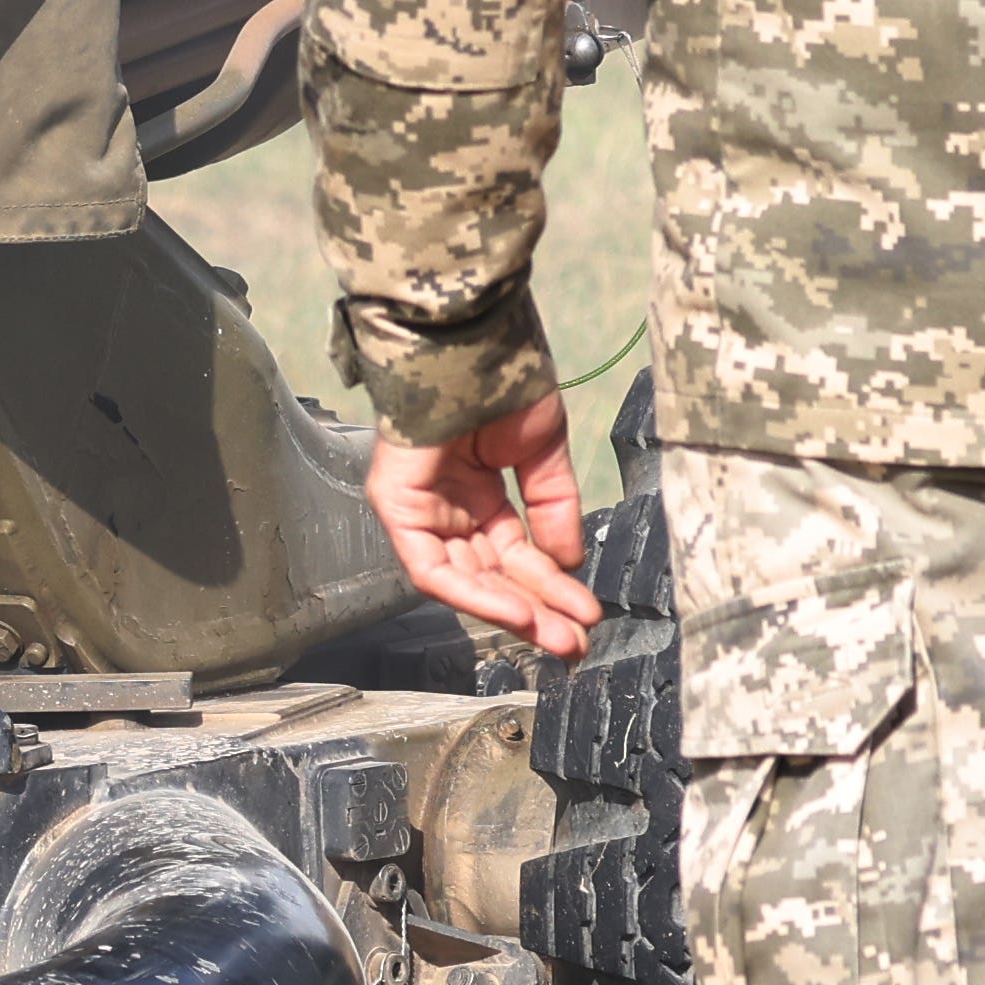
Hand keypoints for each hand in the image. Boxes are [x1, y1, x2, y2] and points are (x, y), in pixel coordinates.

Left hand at [364, 389, 598, 660]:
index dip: (551, 588)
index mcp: (479, 492)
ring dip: (513, 612)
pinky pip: (432, 567)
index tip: (587, 616)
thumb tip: (568, 563)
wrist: (471, 339)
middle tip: (578, 645)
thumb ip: (553, 508)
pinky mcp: (396, 506)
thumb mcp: (541, 450)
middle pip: (492, 575)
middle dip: (537, 611)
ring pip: (465, 579)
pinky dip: (473, 593)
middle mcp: (448, 506)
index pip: (514, 555)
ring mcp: (420, 506)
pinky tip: (519, 611)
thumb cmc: (502, 380)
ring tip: (560, 639)